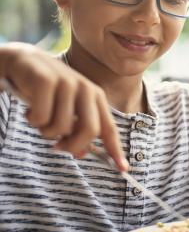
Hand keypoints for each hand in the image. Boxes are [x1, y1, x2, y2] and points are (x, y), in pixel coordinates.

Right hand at [0, 43, 127, 170]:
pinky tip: (29, 109)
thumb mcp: (66, 110)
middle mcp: (86, 88)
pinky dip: (32, 120)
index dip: (116, 150)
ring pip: (61, 128)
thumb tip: (83, 154)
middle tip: (57, 147)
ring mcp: (67, 83)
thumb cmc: (47, 91)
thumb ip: (76, 130)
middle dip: (73, 146)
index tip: (123, 169)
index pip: (109, 127)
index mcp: (96, 96)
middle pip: (90, 131)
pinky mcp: (46, 81)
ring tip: (39, 118)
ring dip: (45, 131)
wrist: (22, 62)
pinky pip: (41, 118)